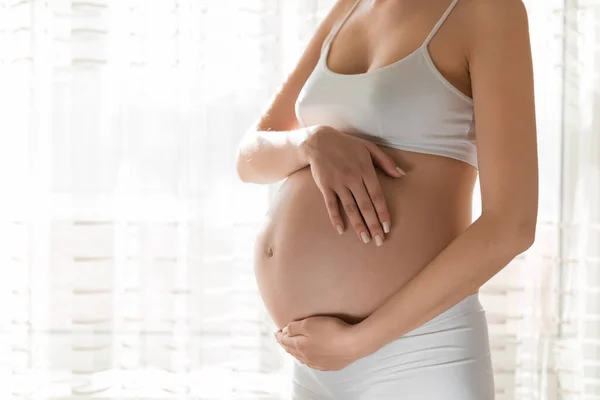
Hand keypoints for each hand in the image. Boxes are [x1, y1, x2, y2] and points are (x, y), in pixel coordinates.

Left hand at [274, 316, 368, 370]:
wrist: (353, 343)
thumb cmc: (331, 331)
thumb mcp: (309, 323)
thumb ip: (294, 327)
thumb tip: (284, 331)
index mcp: (300, 346)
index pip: (285, 341)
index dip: (279, 336)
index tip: (276, 331)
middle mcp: (307, 357)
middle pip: (292, 350)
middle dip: (285, 344)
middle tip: (281, 339)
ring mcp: (318, 363)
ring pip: (302, 358)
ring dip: (295, 352)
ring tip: (292, 347)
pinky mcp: (329, 365)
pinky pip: (313, 363)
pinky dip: (307, 359)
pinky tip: (309, 357)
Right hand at [300, 125, 405, 244]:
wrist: (319, 141)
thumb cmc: (347, 144)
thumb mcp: (369, 147)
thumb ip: (386, 161)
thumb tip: (402, 174)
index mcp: (365, 170)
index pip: (377, 196)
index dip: (383, 212)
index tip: (388, 227)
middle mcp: (352, 178)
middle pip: (365, 206)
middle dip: (373, 224)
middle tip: (379, 241)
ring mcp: (338, 183)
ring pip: (350, 208)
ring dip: (358, 225)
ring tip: (364, 239)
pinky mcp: (325, 186)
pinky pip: (331, 205)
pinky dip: (335, 217)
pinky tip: (341, 230)